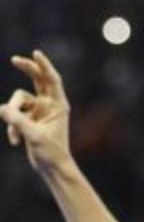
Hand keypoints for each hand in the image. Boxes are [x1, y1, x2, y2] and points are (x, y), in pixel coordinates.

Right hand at [0, 50, 71, 172]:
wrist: (51, 167)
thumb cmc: (51, 152)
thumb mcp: (34, 136)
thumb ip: (18, 121)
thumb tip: (1, 108)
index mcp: (59, 105)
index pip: (52, 80)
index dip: (44, 66)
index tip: (36, 53)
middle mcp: (49, 105)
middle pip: (37, 80)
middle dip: (27, 69)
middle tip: (15, 59)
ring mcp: (37, 110)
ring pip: (17, 101)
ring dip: (13, 116)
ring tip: (17, 135)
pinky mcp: (27, 118)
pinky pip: (12, 114)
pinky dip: (12, 127)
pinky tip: (16, 142)